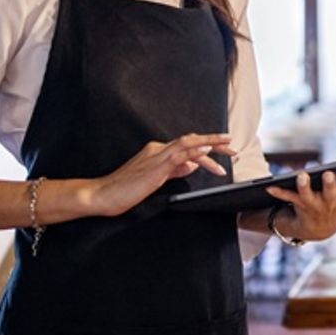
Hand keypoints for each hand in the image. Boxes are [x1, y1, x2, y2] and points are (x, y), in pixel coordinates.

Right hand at [87, 134, 234, 216]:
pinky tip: (209, 154)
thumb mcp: (155, 179)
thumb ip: (174, 170)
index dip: (206, 144)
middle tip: (233, 146)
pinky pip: (181, 155)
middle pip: (192, 140)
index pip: (187, 144)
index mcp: (157, 151)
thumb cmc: (124, 190)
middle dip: (214, 141)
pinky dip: (197, 152)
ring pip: (190, 144)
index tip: (222, 148)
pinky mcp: (156, 166)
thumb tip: (193, 165)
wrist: (103, 194)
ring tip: (229, 150)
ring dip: (212, 145)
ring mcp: (157, 156)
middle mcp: (158, 149)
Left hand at [265, 170, 335, 240]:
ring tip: (301, 174)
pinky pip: (286, 197)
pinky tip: (269, 186)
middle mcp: (331, 201)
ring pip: (308, 194)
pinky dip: (278, 191)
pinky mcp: (297, 204)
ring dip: (304, 185)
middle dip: (331, 184)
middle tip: (331, 174)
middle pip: (331, 191)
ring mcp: (314, 204)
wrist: (317, 229)